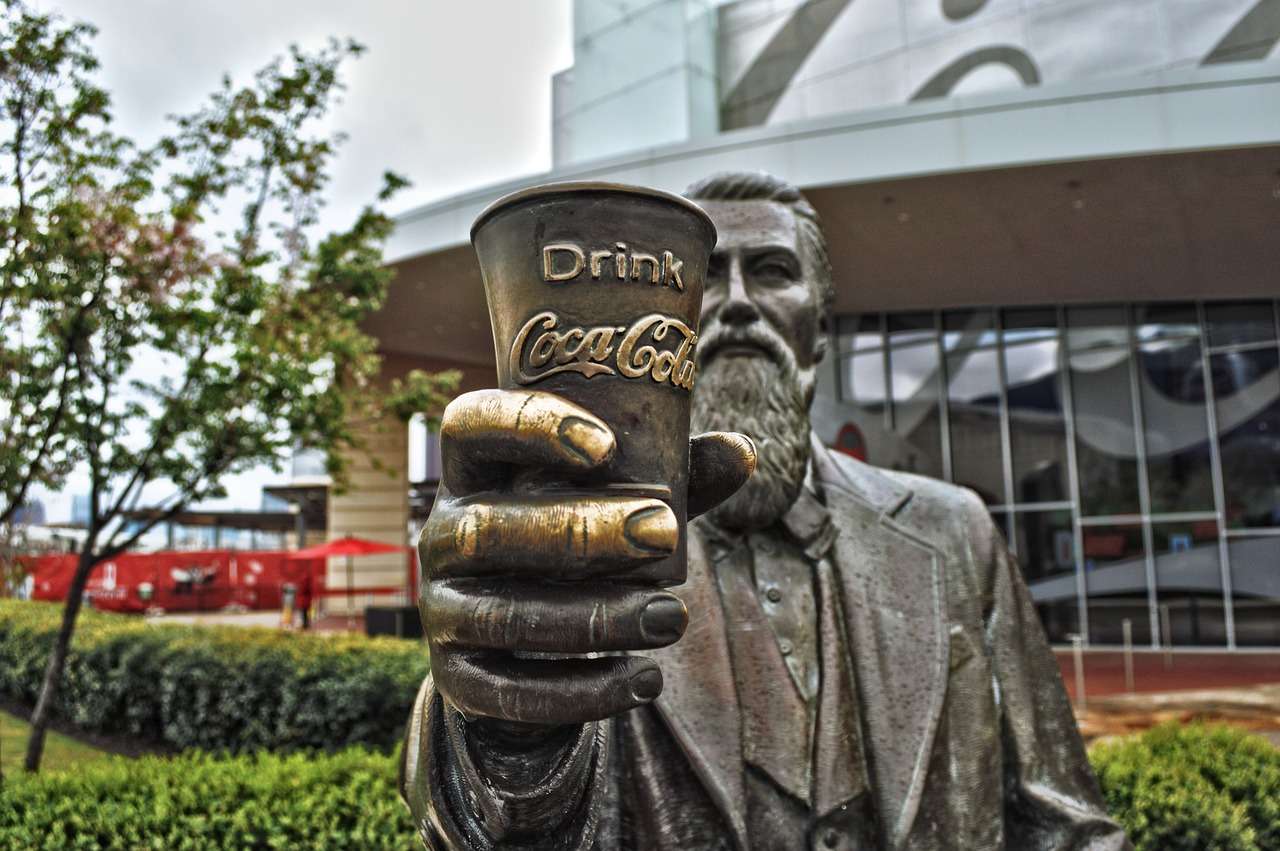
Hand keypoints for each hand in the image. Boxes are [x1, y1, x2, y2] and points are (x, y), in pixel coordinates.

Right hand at [420, 388, 753, 725]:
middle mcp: (443, 535)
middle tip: (664, 533)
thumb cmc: (580, 549)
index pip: (471, 426)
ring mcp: (440, 609)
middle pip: (488, 526)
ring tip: (671, 618)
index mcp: (474, 473)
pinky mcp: (455, 678)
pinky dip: (580, 691)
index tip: (606, 446)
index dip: (527, 428)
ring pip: (504, 614)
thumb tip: (744, 450)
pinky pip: (507, 692)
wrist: (523, 651)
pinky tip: (643, 680)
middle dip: (581, 532)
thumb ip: (673, 478)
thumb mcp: (620, 504)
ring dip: (594, 618)